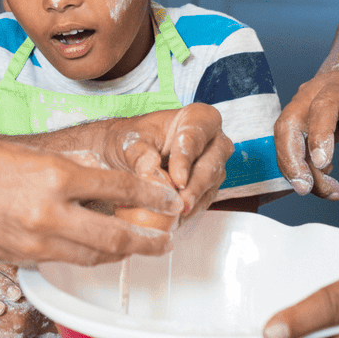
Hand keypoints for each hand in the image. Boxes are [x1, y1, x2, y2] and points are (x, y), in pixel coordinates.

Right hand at [0, 133, 184, 265]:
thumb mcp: (33, 156)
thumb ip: (72, 173)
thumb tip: (110, 188)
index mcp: (56, 176)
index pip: (121, 189)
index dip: (153, 196)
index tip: (171, 200)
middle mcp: (49, 213)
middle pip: (116, 235)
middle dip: (149, 240)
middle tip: (168, 239)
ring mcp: (34, 242)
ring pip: (93, 256)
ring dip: (120, 253)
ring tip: (137, 246)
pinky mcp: (19, 259)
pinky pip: (63, 262)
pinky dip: (84, 256)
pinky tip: (94, 249)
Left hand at [106, 103, 231, 218]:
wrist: (125, 155)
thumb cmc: (131, 140)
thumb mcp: (127, 142)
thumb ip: (138, 153)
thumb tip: (150, 168)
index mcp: (196, 118)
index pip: (196, 136)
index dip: (186, 159)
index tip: (177, 179)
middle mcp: (212, 140)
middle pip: (211, 162)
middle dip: (195, 185)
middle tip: (180, 203)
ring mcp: (213, 164)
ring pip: (211, 184)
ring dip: (193, 202)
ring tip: (174, 215)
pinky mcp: (207, 186)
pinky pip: (204, 200)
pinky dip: (189, 211)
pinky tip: (174, 219)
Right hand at [273, 63, 338, 198]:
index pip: (323, 107)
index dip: (319, 134)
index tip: (323, 164)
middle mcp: (309, 94)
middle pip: (289, 125)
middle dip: (293, 160)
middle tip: (306, 189)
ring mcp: (296, 107)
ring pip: (283, 140)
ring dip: (297, 170)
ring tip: (328, 191)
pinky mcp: (291, 124)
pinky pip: (287, 148)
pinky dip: (300, 169)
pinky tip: (323, 179)